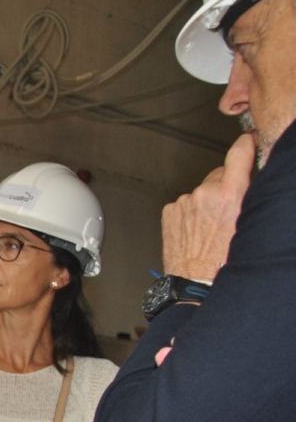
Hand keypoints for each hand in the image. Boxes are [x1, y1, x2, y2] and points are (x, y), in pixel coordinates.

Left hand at [162, 134, 252, 280]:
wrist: (196, 281)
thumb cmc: (224, 260)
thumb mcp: (249, 224)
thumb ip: (249, 197)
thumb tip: (251, 181)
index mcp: (229, 194)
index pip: (239, 153)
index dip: (245, 144)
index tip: (248, 139)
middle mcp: (205, 193)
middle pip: (219, 174)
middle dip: (225, 186)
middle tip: (229, 210)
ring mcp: (184, 201)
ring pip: (201, 191)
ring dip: (206, 202)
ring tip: (210, 227)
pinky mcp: (170, 210)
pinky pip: (185, 204)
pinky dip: (190, 212)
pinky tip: (196, 230)